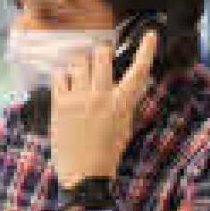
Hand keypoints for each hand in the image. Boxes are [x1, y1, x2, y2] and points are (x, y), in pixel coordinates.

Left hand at [49, 31, 158, 187]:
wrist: (83, 175)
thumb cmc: (106, 154)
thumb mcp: (124, 128)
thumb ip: (125, 105)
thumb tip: (124, 88)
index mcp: (121, 103)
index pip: (138, 71)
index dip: (146, 50)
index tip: (150, 35)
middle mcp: (101, 96)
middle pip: (100, 55)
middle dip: (100, 53)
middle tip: (98, 58)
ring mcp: (78, 98)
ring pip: (78, 62)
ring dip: (80, 64)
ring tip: (80, 75)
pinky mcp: (59, 104)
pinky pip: (59, 75)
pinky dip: (62, 76)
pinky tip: (65, 85)